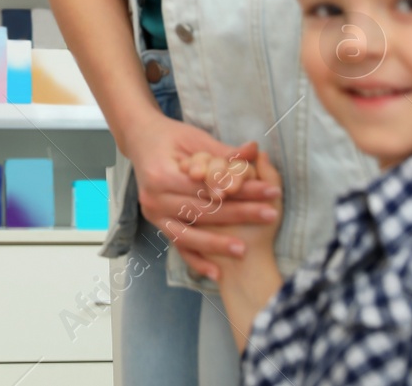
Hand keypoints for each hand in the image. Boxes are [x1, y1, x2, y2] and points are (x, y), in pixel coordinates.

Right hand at [122, 113, 281, 278]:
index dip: (240, 190)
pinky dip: (196, 261)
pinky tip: (216, 273)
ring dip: (217, 244)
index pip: (208, 186)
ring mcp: (152, 214)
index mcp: (161, 173)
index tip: (270, 192)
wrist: (141, 140)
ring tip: (244, 249)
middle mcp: (153, 197)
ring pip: (188, 234)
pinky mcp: (156, 225)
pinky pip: (178, 246)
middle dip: (239, 214)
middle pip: (201, 210)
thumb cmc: (171, 138)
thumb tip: (254, 151)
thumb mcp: (195, 139)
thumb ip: (223, 152)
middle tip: (270, 215)